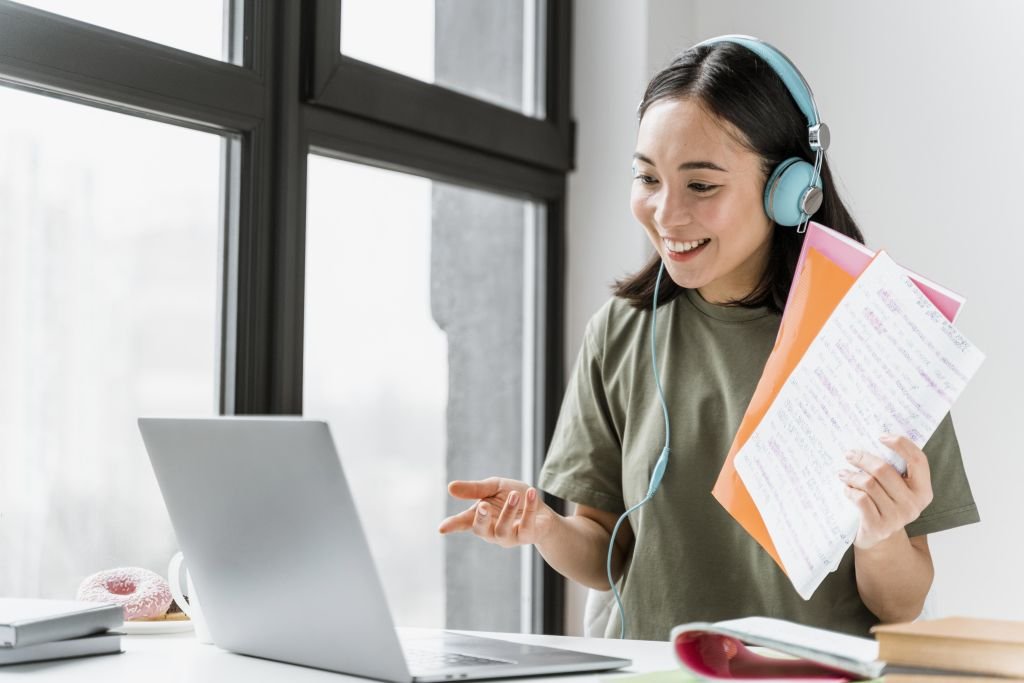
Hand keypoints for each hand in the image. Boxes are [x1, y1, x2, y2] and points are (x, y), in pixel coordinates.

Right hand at [437, 477, 556, 547]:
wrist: (542, 509)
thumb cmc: (514, 498)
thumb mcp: (494, 488)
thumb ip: (474, 489)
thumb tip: (450, 487)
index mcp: (481, 517)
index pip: (463, 522)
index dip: (452, 525)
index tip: (442, 528)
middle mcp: (492, 531)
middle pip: (481, 530)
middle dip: (481, 519)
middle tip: (483, 505)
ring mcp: (509, 537)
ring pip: (503, 530)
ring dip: (508, 511)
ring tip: (514, 494)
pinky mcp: (527, 537)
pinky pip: (527, 526)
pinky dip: (529, 508)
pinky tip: (531, 493)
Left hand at [839, 435, 932, 549]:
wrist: (878, 539)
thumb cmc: (885, 505)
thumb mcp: (897, 489)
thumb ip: (895, 470)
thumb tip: (877, 439)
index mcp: (923, 491)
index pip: (918, 460)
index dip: (901, 444)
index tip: (881, 436)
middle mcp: (913, 504)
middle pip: (884, 470)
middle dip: (863, 458)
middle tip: (850, 454)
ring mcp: (897, 517)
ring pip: (869, 484)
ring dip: (852, 475)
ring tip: (844, 473)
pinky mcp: (878, 526)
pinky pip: (860, 499)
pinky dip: (850, 490)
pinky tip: (846, 488)